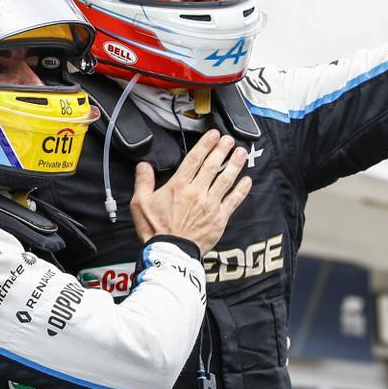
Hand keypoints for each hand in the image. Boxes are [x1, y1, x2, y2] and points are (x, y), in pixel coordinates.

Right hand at [130, 130, 252, 254]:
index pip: (194, 159)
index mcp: (178, 186)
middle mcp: (196, 192)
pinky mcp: (219, 218)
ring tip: (242, 153)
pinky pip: (233, 201)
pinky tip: (247, 180)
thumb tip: (143, 165)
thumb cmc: (155, 230)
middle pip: (212, 165)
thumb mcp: (140, 204)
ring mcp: (210, 205)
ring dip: (235, 164)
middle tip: (229, 139)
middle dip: (222, 150)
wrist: (169, 253)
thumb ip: (143, 182)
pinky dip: (241, 190)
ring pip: (226, 179)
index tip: (213, 135)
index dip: (205, 144)